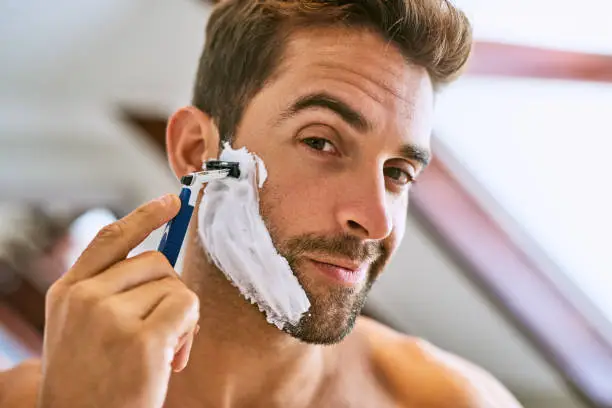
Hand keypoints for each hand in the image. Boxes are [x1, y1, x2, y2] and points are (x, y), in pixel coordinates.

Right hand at [38, 195, 199, 407]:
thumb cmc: (94, 384)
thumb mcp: (84, 331)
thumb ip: (111, 294)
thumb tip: (163, 269)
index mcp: (68, 292)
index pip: (110, 239)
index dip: (144, 216)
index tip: (171, 201)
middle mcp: (85, 297)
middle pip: (156, 262)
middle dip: (169, 293)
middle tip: (162, 334)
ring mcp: (110, 316)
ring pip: (176, 286)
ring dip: (180, 319)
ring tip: (160, 355)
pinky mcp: (141, 338)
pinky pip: (187, 307)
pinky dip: (188, 332)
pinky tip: (170, 361)